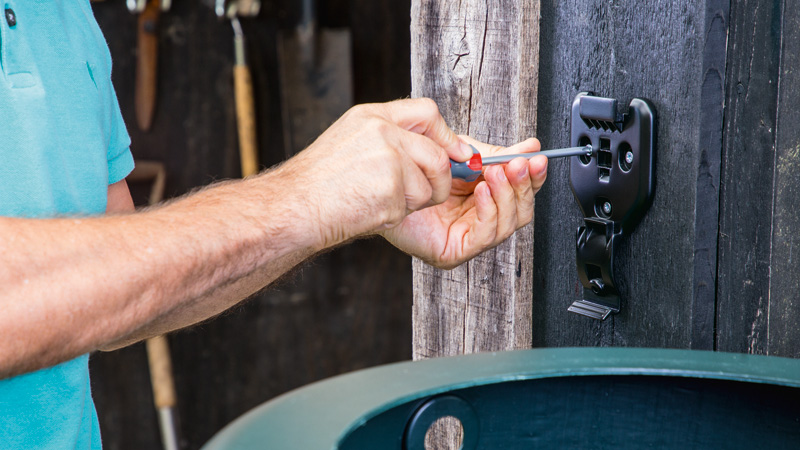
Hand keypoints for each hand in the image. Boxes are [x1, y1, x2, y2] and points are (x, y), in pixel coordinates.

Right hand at [281, 98, 474, 248]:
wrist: (293, 207)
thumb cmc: (317, 184)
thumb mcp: (350, 143)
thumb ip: (390, 139)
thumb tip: (437, 150)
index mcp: (371, 117)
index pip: (426, 111)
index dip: (446, 136)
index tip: (457, 154)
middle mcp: (381, 132)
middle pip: (437, 156)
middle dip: (436, 181)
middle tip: (413, 195)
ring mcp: (387, 159)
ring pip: (429, 187)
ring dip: (412, 203)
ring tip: (377, 201)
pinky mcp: (390, 188)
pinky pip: (412, 208)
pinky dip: (396, 216)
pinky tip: (369, 211)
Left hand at [380, 136, 546, 268]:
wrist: (375, 183)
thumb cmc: (409, 169)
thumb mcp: (458, 152)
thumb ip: (493, 152)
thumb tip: (530, 148)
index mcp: (482, 195)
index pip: (519, 190)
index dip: (532, 175)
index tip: (537, 157)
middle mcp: (478, 218)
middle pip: (521, 209)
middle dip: (524, 184)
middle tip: (521, 164)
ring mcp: (467, 236)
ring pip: (509, 223)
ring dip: (507, 195)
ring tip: (495, 172)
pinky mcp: (454, 251)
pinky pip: (485, 235)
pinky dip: (489, 211)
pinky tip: (482, 192)